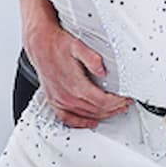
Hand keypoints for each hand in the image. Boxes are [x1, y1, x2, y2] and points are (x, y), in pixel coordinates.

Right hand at [18, 0, 130, 127]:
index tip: (125, 99)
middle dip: (113, 109)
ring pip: (85, 115)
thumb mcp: (78, 45)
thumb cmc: (57, 43)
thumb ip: (92, 59)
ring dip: (102, 116)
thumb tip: (103, 71)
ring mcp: (59, 99)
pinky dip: (80, 123)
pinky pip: (67, 118)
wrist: (39, 43)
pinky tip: (89, 122)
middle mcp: (67, 95)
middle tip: (124, 105)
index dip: (117, 102)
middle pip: (96, 110)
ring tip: (114, 111)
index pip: (102, 101)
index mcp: (75, 84)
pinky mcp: (54, 100)